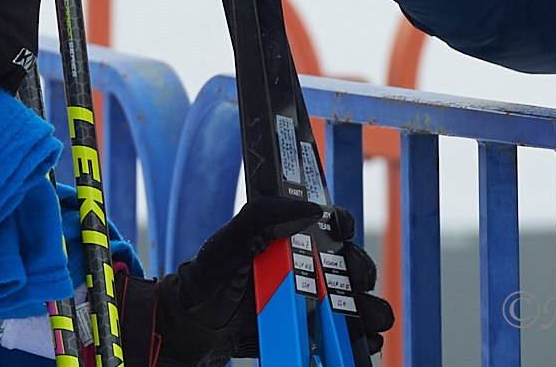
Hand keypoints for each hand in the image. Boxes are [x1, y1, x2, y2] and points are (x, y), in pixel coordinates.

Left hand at [122, 195, 394, 366]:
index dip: (341, 228)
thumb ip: (260, 219)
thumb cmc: (200, 288)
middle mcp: (296, 269)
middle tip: (361, 289)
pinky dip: (355, 342)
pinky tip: (362, 346)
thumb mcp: (226, 248)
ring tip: (372, 326)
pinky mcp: (301, 335)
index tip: (343, 238)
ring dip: (368, 313)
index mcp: (281, 240)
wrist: (183, 338)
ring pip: (348, 304)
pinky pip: (337, 337)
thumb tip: (312, 208)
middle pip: (345, 267)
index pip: (324, 225)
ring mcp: (300, 304)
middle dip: (362, 276)